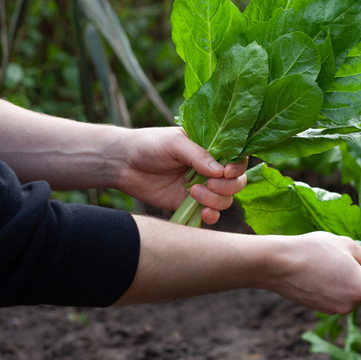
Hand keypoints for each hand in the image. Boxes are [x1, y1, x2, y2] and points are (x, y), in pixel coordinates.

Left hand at [115, 127, 246, 223]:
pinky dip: (212, 216)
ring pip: (226, 199)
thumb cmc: (149, 145)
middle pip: (236, 182)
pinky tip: (203, 213)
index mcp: (212, 148)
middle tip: (209, 184)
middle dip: (227, 186)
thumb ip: (198, 155)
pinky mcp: (191, 204)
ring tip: (192, 193)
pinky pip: (211, 214)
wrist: (123, 164)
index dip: (237, 166)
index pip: (237, 157)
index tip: (226, 172)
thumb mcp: (174, 143)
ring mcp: (203, 187)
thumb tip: (220, 171)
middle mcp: (211, 169)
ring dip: (215, 200)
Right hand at [266, 232, 360, 314]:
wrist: (277, 264)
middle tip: (346, 258)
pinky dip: (332, 288)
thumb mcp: (347, 246)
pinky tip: (318, 272)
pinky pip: (335, 298)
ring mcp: (333, 309)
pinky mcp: (319, 309)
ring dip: (346, 282)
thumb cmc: (314, 250)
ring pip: (350, 296)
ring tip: (328, 263)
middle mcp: (350, 304)